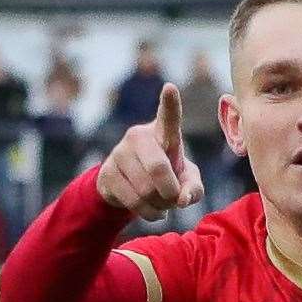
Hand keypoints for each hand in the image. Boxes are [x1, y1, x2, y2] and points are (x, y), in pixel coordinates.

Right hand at [97, 83, 203, 219]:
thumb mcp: (186, 180)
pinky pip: (133, 201)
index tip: (170, 88)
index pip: (168, 115)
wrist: (131, 186)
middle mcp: (138, 136)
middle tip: (175, 199)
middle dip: (171, 192)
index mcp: (162, 131)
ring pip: (146, 189)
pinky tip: (152, 210)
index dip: (170, 103)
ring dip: (160, 205)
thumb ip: (193, 188)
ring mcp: (119, 152)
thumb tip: (182, 199)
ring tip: (162, 203)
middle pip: (158, 168)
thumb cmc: (168, 175)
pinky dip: (149, 213)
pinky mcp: (107, 172)